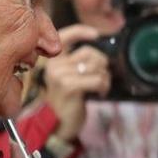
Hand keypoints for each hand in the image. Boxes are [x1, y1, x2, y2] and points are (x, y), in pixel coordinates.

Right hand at [41, 24, 110, 140]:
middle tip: (102, 76)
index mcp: (52, 60)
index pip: (65, 36)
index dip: (81, 31)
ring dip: (105, 77)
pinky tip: (101, 92)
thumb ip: (77, 63)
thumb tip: (100, 54)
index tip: (96, 34)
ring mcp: (60, 75)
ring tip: (101, 86)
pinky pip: (97, 79)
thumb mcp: (68, 78)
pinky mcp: (69, 86)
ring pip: (95, 66)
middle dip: (102, 64)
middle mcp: (53, 65)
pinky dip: (104, 85)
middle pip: (89, 52)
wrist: (56, 126)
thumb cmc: (66, 101)